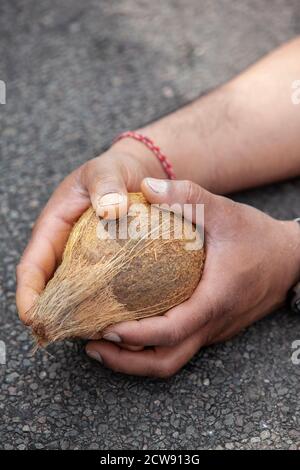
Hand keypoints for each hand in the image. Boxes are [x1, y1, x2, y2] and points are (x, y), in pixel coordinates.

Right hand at [16, 140, 164, 323]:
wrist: (134, 173)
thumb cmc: (114, 170)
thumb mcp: (106, 170)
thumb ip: (106, 185)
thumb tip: (111, 211)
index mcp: (52, 228)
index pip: (32, 266)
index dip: (28, 294)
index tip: (33, 318)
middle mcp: (63, 248)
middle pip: (49, 288)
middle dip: (52, 315)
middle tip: (64, 336)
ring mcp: (82, 258)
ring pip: (73, 294)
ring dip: (77, 315)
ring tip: (94, 335)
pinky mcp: (102, 264)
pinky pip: (96, 289)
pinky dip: (101, 305)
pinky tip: (116, 320)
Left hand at [86, 178, 299, 376]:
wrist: (291, 260)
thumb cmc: (259, 237)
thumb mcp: (224, 211)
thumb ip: (187, 197)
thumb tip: (145, 186)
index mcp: (214, 301)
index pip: (171, 332)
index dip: (136, 336)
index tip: (105, 329)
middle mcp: (212, 324)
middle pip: (165, 362)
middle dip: (126, 361)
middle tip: (92, 345)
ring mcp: (213, 330)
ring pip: (171, 360)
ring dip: (135, 358)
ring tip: (103, 343)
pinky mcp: (212, 327)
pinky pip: (179, 346)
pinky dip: (150, 346)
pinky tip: (131, 327)